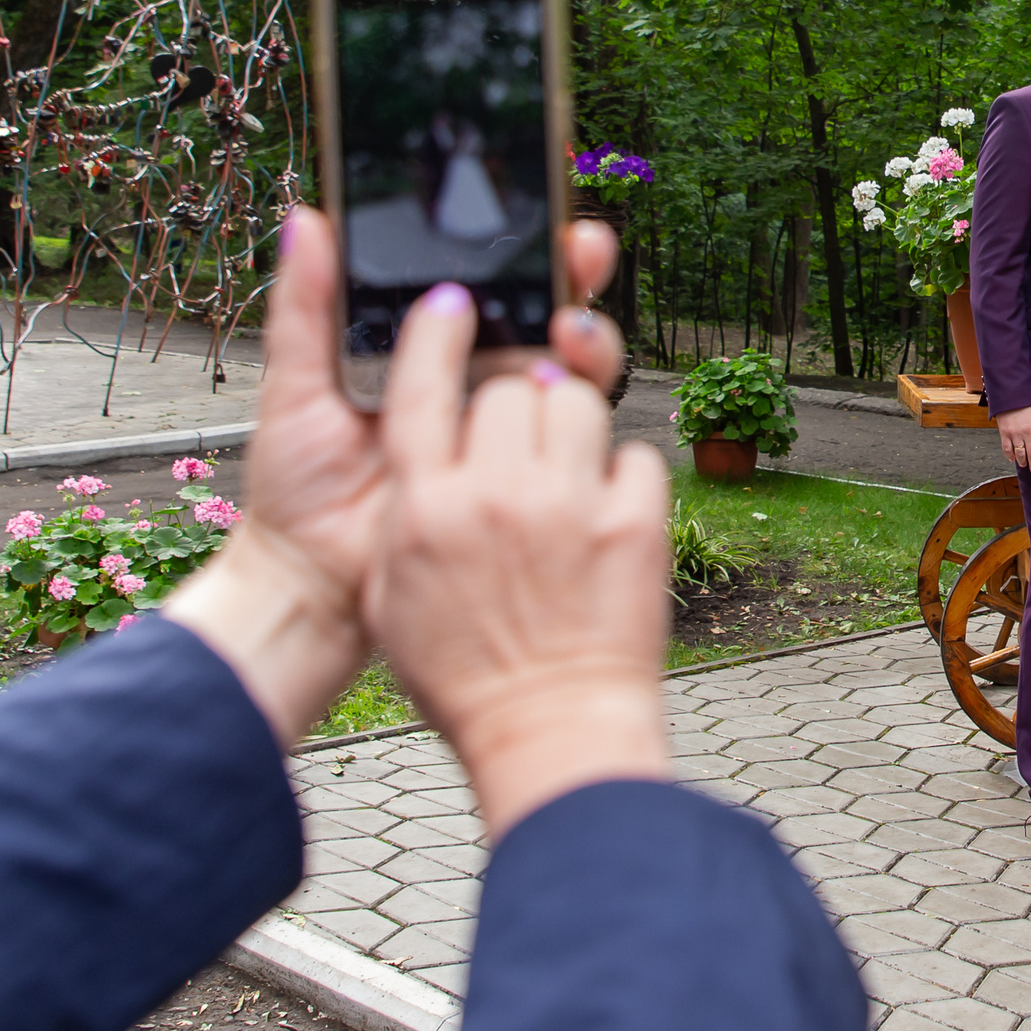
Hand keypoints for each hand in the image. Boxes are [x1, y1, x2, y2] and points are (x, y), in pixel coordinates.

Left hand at [161, 210, 626, 743]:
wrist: (310, 582)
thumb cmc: (297, 487)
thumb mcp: (295, 385)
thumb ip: (306, 304)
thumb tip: (307, 215)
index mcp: (425, 350)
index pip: (485, 281)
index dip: (518, 244)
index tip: (539, 211)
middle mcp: (475, 380)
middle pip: (542, 310)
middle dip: (575, 270)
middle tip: (580, 247)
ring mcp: (501, 428)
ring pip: (566, 363)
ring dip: (586, 332)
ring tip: (570, 324)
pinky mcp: (520, 476)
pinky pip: (564, 431)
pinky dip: (580, 399)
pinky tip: (566, 381)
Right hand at [367, 282, 670, 839]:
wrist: (550, 729)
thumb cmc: (465, 673)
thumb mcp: (394, 592)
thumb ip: (405, 510)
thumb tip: (429, 452)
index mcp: (423, 505)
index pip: (420, 382)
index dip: (437, 331)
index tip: (454, 301)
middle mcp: (494, 493)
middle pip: (510, 384)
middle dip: (520, 390)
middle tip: (526, 424)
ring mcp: (569, 505)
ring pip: (578, 400)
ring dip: (575, 417)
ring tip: (569, 459)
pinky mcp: (635, 523)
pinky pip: (635, 453)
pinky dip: (624, 472)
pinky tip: (610, 505)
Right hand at [996, 404, 1030, 472]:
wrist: (1012, 395)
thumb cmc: (1028, 405)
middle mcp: (1028, 432)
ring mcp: (1016, 433)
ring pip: (1020, 454)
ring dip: (1023, 462)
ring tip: (1024, 465)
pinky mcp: (1005, 432)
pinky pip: (1007, 448)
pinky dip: (1010, 456)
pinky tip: (1013, 459)